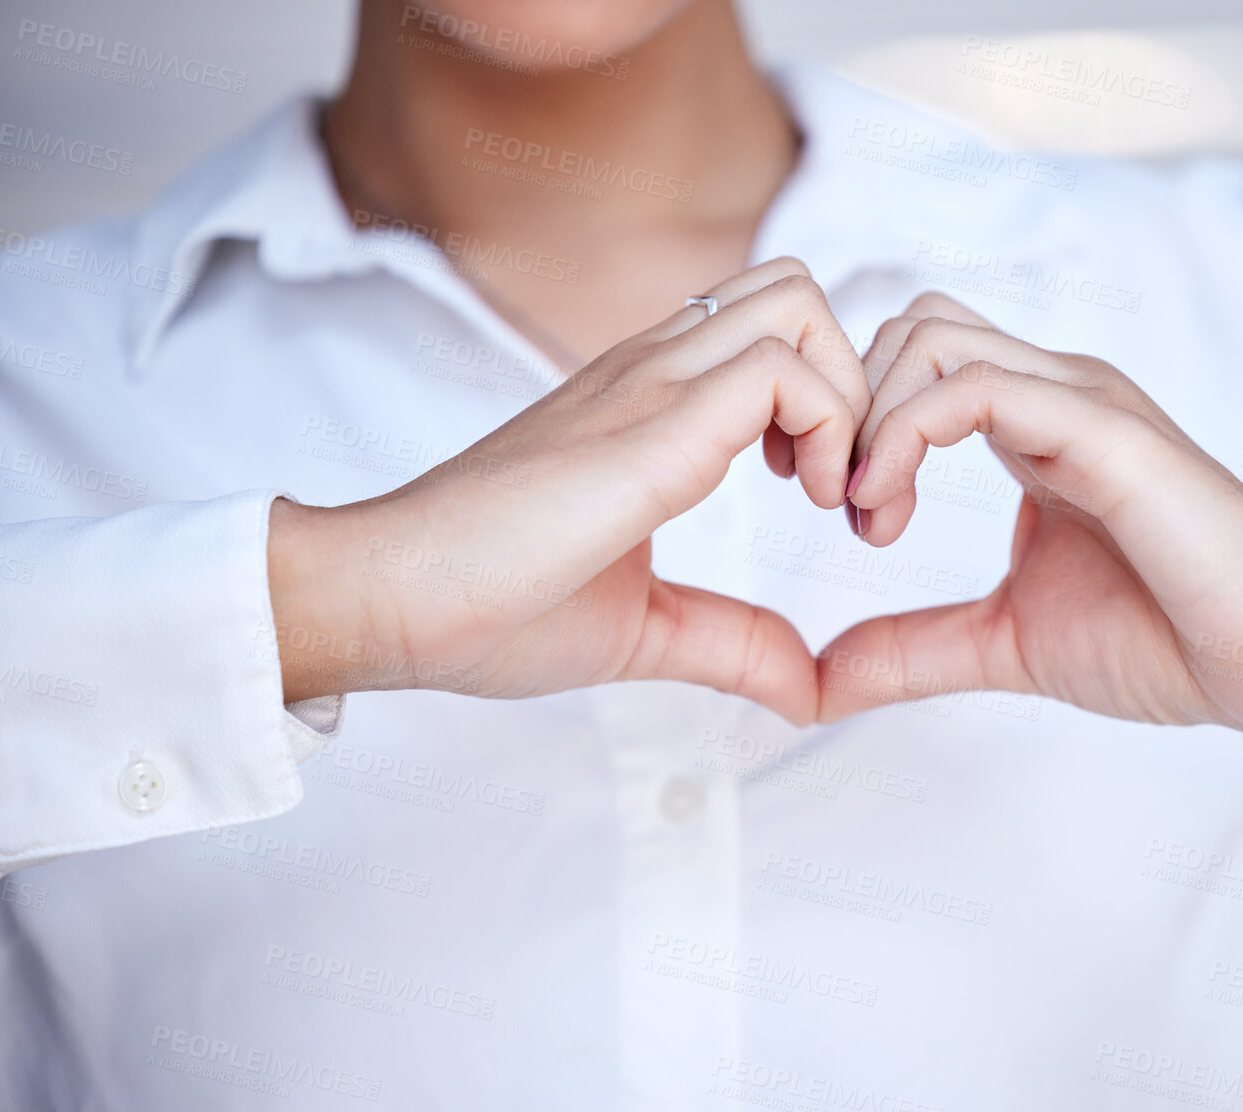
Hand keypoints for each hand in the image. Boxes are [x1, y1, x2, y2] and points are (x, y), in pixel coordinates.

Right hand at [268, 257, 869, 724]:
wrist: (384, 599)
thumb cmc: (487, 605)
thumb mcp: (644, 628)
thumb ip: (730, 643)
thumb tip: (809, 690)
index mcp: (647, 400)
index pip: (767, 328)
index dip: (830, 399)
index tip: (832, 502)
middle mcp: (651, 370)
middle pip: (797, 290)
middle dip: (857, 379)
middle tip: (848, 488)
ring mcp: (647, 385)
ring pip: (798, 305)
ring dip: (848, 397)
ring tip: (832, 498)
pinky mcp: (649, 427)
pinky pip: (776, 369)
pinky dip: (831, 427)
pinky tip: (813, 506)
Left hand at [819, 294, 1242, 753]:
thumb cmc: (1167, 639)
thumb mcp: (1006, 641)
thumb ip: (914, 646)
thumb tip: (819, 677)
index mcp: (1038, 424)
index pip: (919, 358)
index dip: (856, 421)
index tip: (844, 515)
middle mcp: (1058, 394)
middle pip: (912, 326)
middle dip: (849, 405)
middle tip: (843, 507)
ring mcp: (1085, 403)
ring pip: (933, 336)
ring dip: (871, 415)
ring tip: (868, 510)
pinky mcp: (1107, 434)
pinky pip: (980, 389)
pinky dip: (906, 435)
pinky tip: (888, 507)